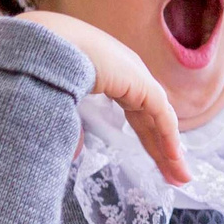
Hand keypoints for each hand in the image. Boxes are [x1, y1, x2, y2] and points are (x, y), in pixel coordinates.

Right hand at [17, 11, 189, 184]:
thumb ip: (68, 127)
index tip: (154, 162)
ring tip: (181, 178)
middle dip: (161, 149)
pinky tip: (174, 159)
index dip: (147, 138)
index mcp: (109, 74)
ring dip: (170, 150)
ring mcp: (136, 76)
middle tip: (173, 177)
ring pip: (160, 120)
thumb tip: (74, 155)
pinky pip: (161, 116)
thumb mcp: (57, 104)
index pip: (136, 113)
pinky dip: (168, 139)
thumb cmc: (42, 69)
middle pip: (151, 120)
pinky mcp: (142, 84)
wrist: (45, 45)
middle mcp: (127, 74)